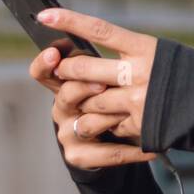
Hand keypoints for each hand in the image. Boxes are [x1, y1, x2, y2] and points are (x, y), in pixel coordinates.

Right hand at [26, 33, 157, 171]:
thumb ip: (103, 61)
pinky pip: (106, 153)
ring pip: (87, 123)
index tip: (54, 53)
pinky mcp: (78, 155)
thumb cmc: (117, 98)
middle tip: (103, 83)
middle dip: (84, 87)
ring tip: (135, 113)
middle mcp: (61, 108)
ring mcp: (67, 133)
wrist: (118, 141)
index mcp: (64, 84)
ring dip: (112, 118)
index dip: (45, 62)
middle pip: (66, 94)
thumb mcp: (109, 76)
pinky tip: (150, 149)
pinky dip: (130, 151)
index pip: (44, 71)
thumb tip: (111, 38)